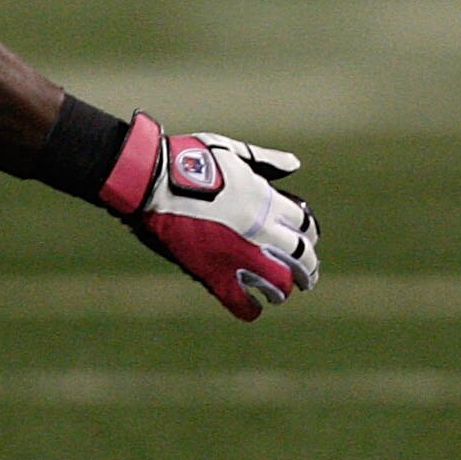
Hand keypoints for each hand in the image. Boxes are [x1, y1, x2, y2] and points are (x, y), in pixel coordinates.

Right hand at [96, 113, 320, 319]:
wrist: (150, 181)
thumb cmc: (187, 159)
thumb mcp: (232, 150)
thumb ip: (265, 160)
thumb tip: (294, 164)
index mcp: (266, 200)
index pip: (305, 225)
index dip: (310, 235)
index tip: (307, 240)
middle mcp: (261, 231)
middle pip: (300, 257)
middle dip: (307, 269)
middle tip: (306, 277)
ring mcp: (239, 256)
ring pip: (278, 283)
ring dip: (283, 290)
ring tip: (280, 294)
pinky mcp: (214, 274)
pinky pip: (241, 302)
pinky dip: (250, 309)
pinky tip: (252, 309)